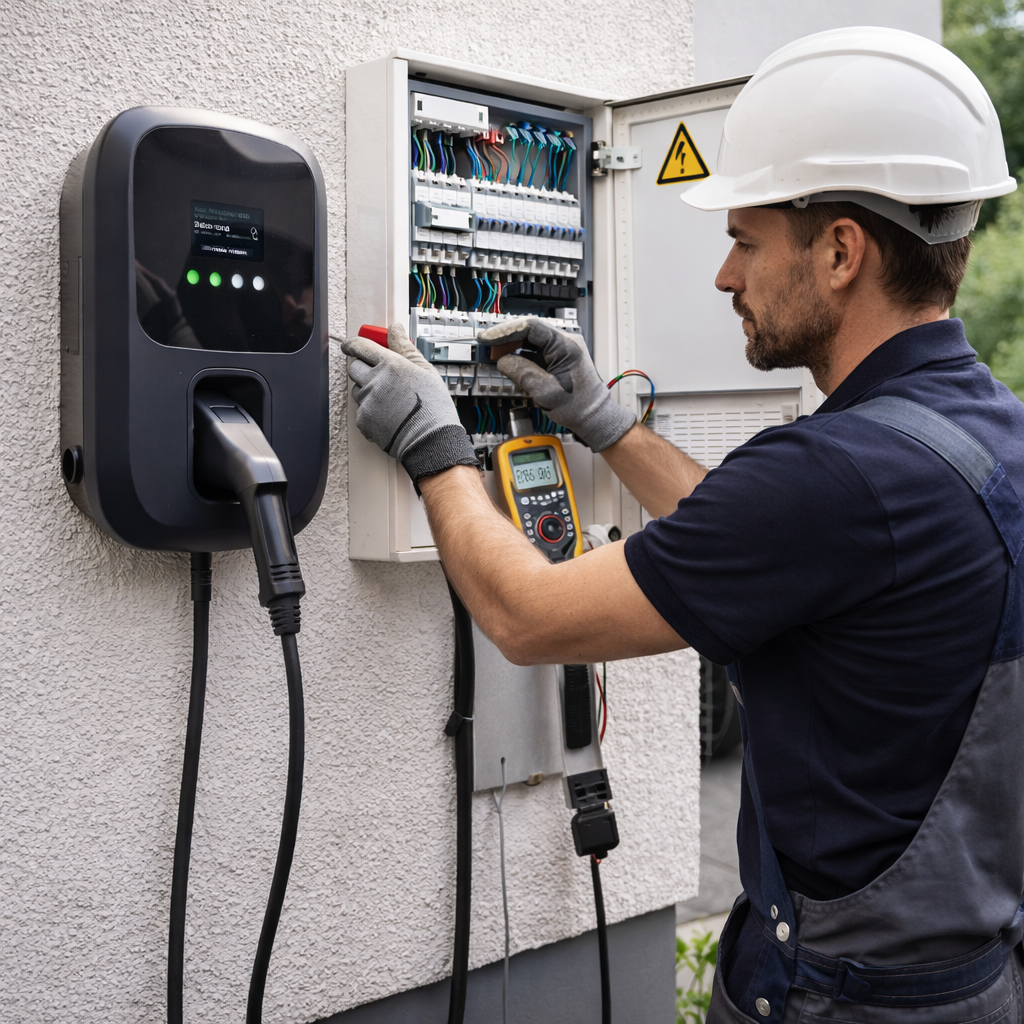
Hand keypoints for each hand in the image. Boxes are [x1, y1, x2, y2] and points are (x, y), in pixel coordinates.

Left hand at [342, 324, 479, 481]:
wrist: (430, 440)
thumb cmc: (432, 406)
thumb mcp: (425, 370)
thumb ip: (405, 347)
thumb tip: (395, 329)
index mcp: (390, 364)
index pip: (361, 346)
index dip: (354, 344)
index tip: (351, 346)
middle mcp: (374, 381)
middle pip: (354, 367)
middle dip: (363, 367)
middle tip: (378, 375)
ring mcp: (367, 401)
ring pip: (358, 389)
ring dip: (368, 390)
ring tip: (390, 400)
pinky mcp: (364, 420)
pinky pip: (361, 409)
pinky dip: (371, 410)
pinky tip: (389, 415)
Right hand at [478, 317, 634, 450]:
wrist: (593, 416)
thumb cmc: (577, 406)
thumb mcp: (544, 391)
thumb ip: (521, 372)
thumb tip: (503, 361)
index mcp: (566, 346)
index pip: (531, 327)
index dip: (506, 331)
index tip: (489, 338)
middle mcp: (567, 342)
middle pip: (530, 330)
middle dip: (507, 338)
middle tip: (489, 347)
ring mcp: (564, 349)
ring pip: (532, 340)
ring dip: (513, 347)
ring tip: (497, 356)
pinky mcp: (560, 357)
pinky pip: (537, 350)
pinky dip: (522, 355)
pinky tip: (511, 363)